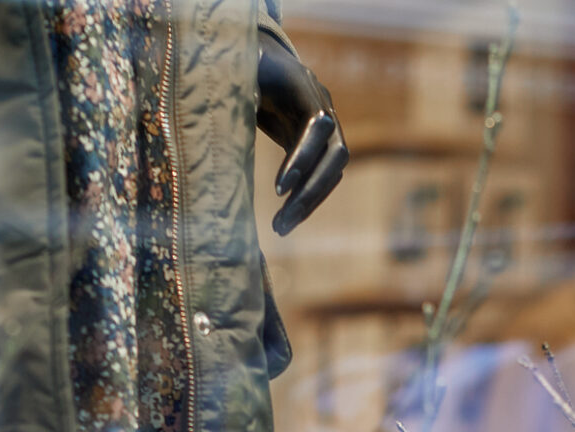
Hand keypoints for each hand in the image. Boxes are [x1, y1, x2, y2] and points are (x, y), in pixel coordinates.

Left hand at [257, 49, 347, 236]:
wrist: (263, 60)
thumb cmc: (243, 62)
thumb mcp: (238, 67)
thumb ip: (240, 81)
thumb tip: (240, 99)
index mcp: (305, 86)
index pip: (318, 125)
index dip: (304, 156)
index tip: (279, 188)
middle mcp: (325, 108)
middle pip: (335, 157)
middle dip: (311, 191)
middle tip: (283, 220)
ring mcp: (327, 130)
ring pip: (331, 173)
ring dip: (309, 203)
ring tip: (281, 228)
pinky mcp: (319, 147)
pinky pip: (322, 178)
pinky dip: (306, 200)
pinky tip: (286, 220)